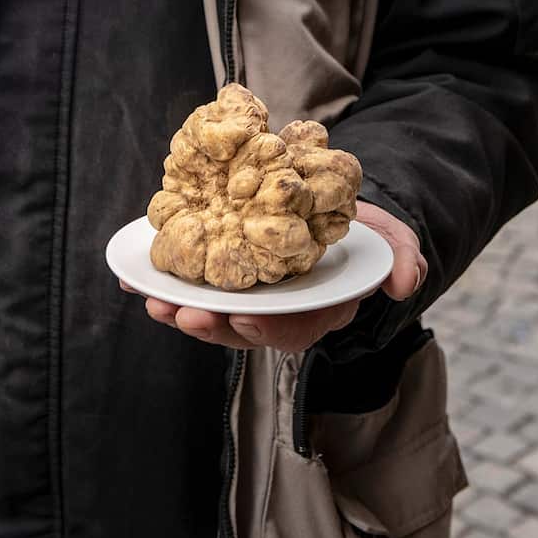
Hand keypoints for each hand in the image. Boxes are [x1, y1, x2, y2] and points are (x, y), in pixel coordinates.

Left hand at [121, 203, 425, 350]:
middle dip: (210, 325)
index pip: (290, 329)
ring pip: (209, 310)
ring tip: (153, 299)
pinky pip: (189, 282)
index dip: (267, 330)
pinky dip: (160, 280)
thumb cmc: (360, 233)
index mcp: (314, 310)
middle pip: (239, 327)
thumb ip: (400, 258)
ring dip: (178, 309)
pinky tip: (131, 276)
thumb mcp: (389, 239)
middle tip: (183, 314)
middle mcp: (275, 309)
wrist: (334, 208)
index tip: (249, 322)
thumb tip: (406, 283)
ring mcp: (245, 293)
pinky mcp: (220, 270)